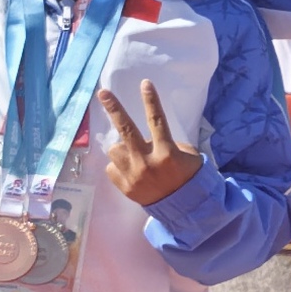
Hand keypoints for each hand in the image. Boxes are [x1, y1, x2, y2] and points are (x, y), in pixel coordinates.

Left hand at [97, 82, 202, 206]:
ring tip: (133, 154)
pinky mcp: (123, 186)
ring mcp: (132, 175)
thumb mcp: (187, 156)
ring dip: (122, 147)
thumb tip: (146, 138)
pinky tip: (132, 171)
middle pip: (126, 130)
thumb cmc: (187, 176)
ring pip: (115, 149)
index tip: (145, 83)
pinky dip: (120, 165)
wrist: (183, 208)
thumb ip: (167, 143)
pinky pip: (113, 167)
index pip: (157, 121)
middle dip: (114, 108)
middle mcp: (147, 162)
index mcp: (167, 153)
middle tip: (102, 92)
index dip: (151, 100)